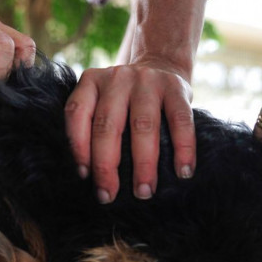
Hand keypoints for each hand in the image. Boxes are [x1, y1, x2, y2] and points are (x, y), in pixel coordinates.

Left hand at [65, 61, 196, 203]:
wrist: (161, 64)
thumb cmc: (125, 100)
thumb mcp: (103, 100)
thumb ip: (93, 126)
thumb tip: (90, 178)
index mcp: (91, 82)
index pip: (77, 114)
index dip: (77, 147)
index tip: (84, 177)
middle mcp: (118, 79)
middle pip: (108, 125)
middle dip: (107, 166)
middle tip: (109, 196)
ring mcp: (148, 81)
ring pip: (143, 126)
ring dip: (143, 164)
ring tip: (144, 192)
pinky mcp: (176, 88)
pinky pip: (180, 120)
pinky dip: (183, 148)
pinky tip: (183, 172)